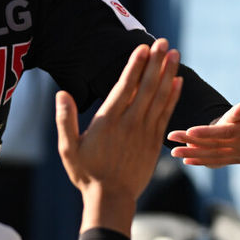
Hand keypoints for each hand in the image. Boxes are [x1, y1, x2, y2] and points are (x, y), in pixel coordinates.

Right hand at [56, 38, 181, 233]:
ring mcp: (145, 131)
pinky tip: (178, 81)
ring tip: (174, 53)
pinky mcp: (155, 141)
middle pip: (146, 86)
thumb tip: (61, 94)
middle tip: (163, 41)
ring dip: (168, 74)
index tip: (143, 47)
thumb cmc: (86, 173)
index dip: (135, 65)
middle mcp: (130, 122)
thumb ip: (65, 120)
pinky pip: (166, 113)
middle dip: (155, 62)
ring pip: (159, 97)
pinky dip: (173, 96)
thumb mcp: (68, 148)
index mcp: (108, 121)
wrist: (111, 199)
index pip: (124, 86)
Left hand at [168, 76, 239, 166]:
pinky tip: (190, 161)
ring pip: (213, 156)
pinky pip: (220, 161)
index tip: (189, 131)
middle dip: (190, 143)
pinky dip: (204, 161)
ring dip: (193, 154)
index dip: (206, 133)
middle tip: (169, 139)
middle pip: (213, 146)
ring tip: (173, 153)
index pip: (225, 133)